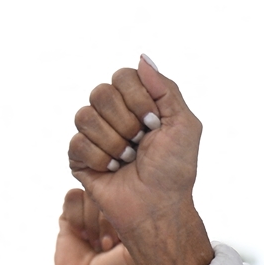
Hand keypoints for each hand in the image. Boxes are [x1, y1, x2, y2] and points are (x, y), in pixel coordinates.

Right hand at [47, 189, 139, 264]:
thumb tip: (148, 195)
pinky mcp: (71, 213)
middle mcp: (116, 209)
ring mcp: (93, 210)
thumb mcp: (141, 250)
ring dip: (92, 223)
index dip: (126, 212)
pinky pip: (72, 197)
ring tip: (97, 246)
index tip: (122, 241)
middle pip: (110, 189)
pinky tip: (82, 238)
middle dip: (107, 221)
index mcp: (138, 216)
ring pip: (90, 193)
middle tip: (109, 247)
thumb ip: (146, 222)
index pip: (134, 192)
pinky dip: (77, 219)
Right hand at [69, 57, 213, 264]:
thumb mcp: (185, 126)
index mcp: (136, 102)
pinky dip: (101, 161)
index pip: (122, 76)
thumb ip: (166, 89)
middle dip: (127, 124)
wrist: (159, 206)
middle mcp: (112, 113)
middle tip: (141, 144)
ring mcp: (93, 134)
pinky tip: (113, 171)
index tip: (155, 124)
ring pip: (86, 117)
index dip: (139, 100)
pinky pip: (78, 143)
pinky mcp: (79, 156)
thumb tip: (142, 58)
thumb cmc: (175, 170)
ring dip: (115, 144)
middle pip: (101, 93)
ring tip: (128, 160)